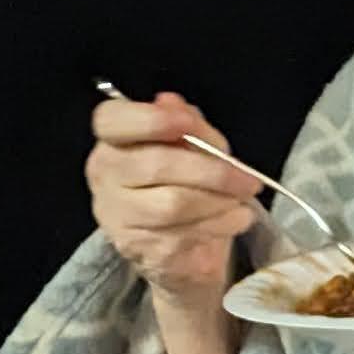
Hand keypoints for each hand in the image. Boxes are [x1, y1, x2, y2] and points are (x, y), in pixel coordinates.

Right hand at [86, 90, 260, 302]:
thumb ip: (188, 125)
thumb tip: (174, 104)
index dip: (150, 119)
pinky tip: (235, 219)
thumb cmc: (184, 184)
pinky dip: (220, 225)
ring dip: (219, 202)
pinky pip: (185, 235)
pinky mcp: (139, 249)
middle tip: (248, 179)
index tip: (187, 123)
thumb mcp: (193, 146)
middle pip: (155, 166)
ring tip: (242, 200)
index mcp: (113, 142)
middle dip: (212, 171)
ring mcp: (118, 216)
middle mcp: (105, 177)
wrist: (181, 249)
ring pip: (173, 205)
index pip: (111, 121)